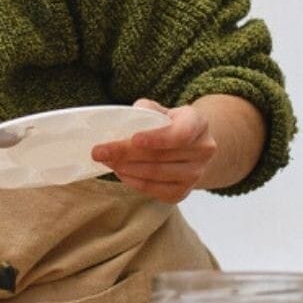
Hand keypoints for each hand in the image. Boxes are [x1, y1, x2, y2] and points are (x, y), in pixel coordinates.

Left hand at [91, 98, 217, 204]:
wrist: (189, 148)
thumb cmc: (170, 125)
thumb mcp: (162, 110)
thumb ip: (146, 110)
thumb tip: (127, 120)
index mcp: (199, 123)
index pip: (181, 133)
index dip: (158, 138)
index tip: (134, 139)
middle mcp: (203, 150)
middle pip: (160, 156)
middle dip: (125, 153)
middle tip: (99, 151)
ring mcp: (195, 174)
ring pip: (155, 174)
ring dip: (126, 168)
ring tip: (107, 160)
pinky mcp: (182, 192)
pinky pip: (154, 190)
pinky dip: (133, 181)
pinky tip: (121, 172)